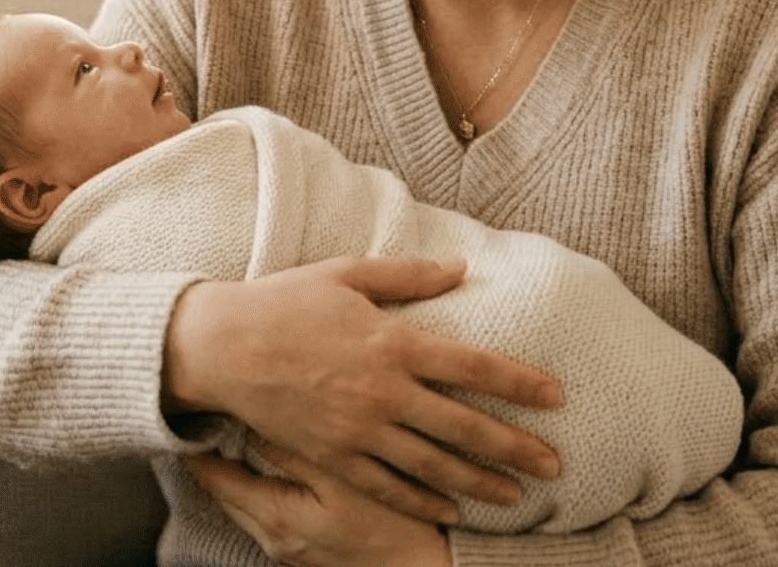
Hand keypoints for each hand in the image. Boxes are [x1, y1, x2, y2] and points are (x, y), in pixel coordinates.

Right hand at [163, 256, 561, 524]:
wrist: (221, 347)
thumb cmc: (283, 302)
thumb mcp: (347, 274)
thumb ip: (408, 275)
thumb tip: (461, 268)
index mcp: (392, 342)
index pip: (473, 366)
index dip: (520, 383)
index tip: (555, 398)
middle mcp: (383, 392)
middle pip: (465, 427)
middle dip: (515, 448)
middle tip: (554, 466)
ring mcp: (359, 430)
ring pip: (433, 466)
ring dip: (480, 484)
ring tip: (515, 497)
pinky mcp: (333, 456)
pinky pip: (388, 486)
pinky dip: (422, 502)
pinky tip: (449, 510)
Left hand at [187, 435, 450, 566]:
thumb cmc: (395, 530)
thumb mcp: (347, 482)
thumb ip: (297, 450)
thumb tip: (254, 420)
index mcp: (275, 517)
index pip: (213, 477)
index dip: (196, 442)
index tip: (190, 408)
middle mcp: (272, 538)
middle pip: (222, 491)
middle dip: (211, 454)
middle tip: (207, 410)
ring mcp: (288, 549)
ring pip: (244, 503)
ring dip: (236, 470)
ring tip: (234, 429)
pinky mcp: (306, 551)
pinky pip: (267, 513)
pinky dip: (260, 487)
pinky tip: (274, 465)